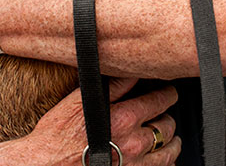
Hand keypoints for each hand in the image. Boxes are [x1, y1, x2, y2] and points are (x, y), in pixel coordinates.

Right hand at [19, 77, 181, 165]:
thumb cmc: (55, 137)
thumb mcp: (79, 102)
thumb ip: (109, 86)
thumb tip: (129, 70)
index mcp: (123, 119)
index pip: (160, 100)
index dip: (167, 93)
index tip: (167, 91)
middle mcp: (133, 144)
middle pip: (167, 126)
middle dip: (167, 117)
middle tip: (164, 115)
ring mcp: (134, 165)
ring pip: (169, 152)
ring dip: (171, 143)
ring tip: (169, 138)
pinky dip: (164, 164)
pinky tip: (159, 159)